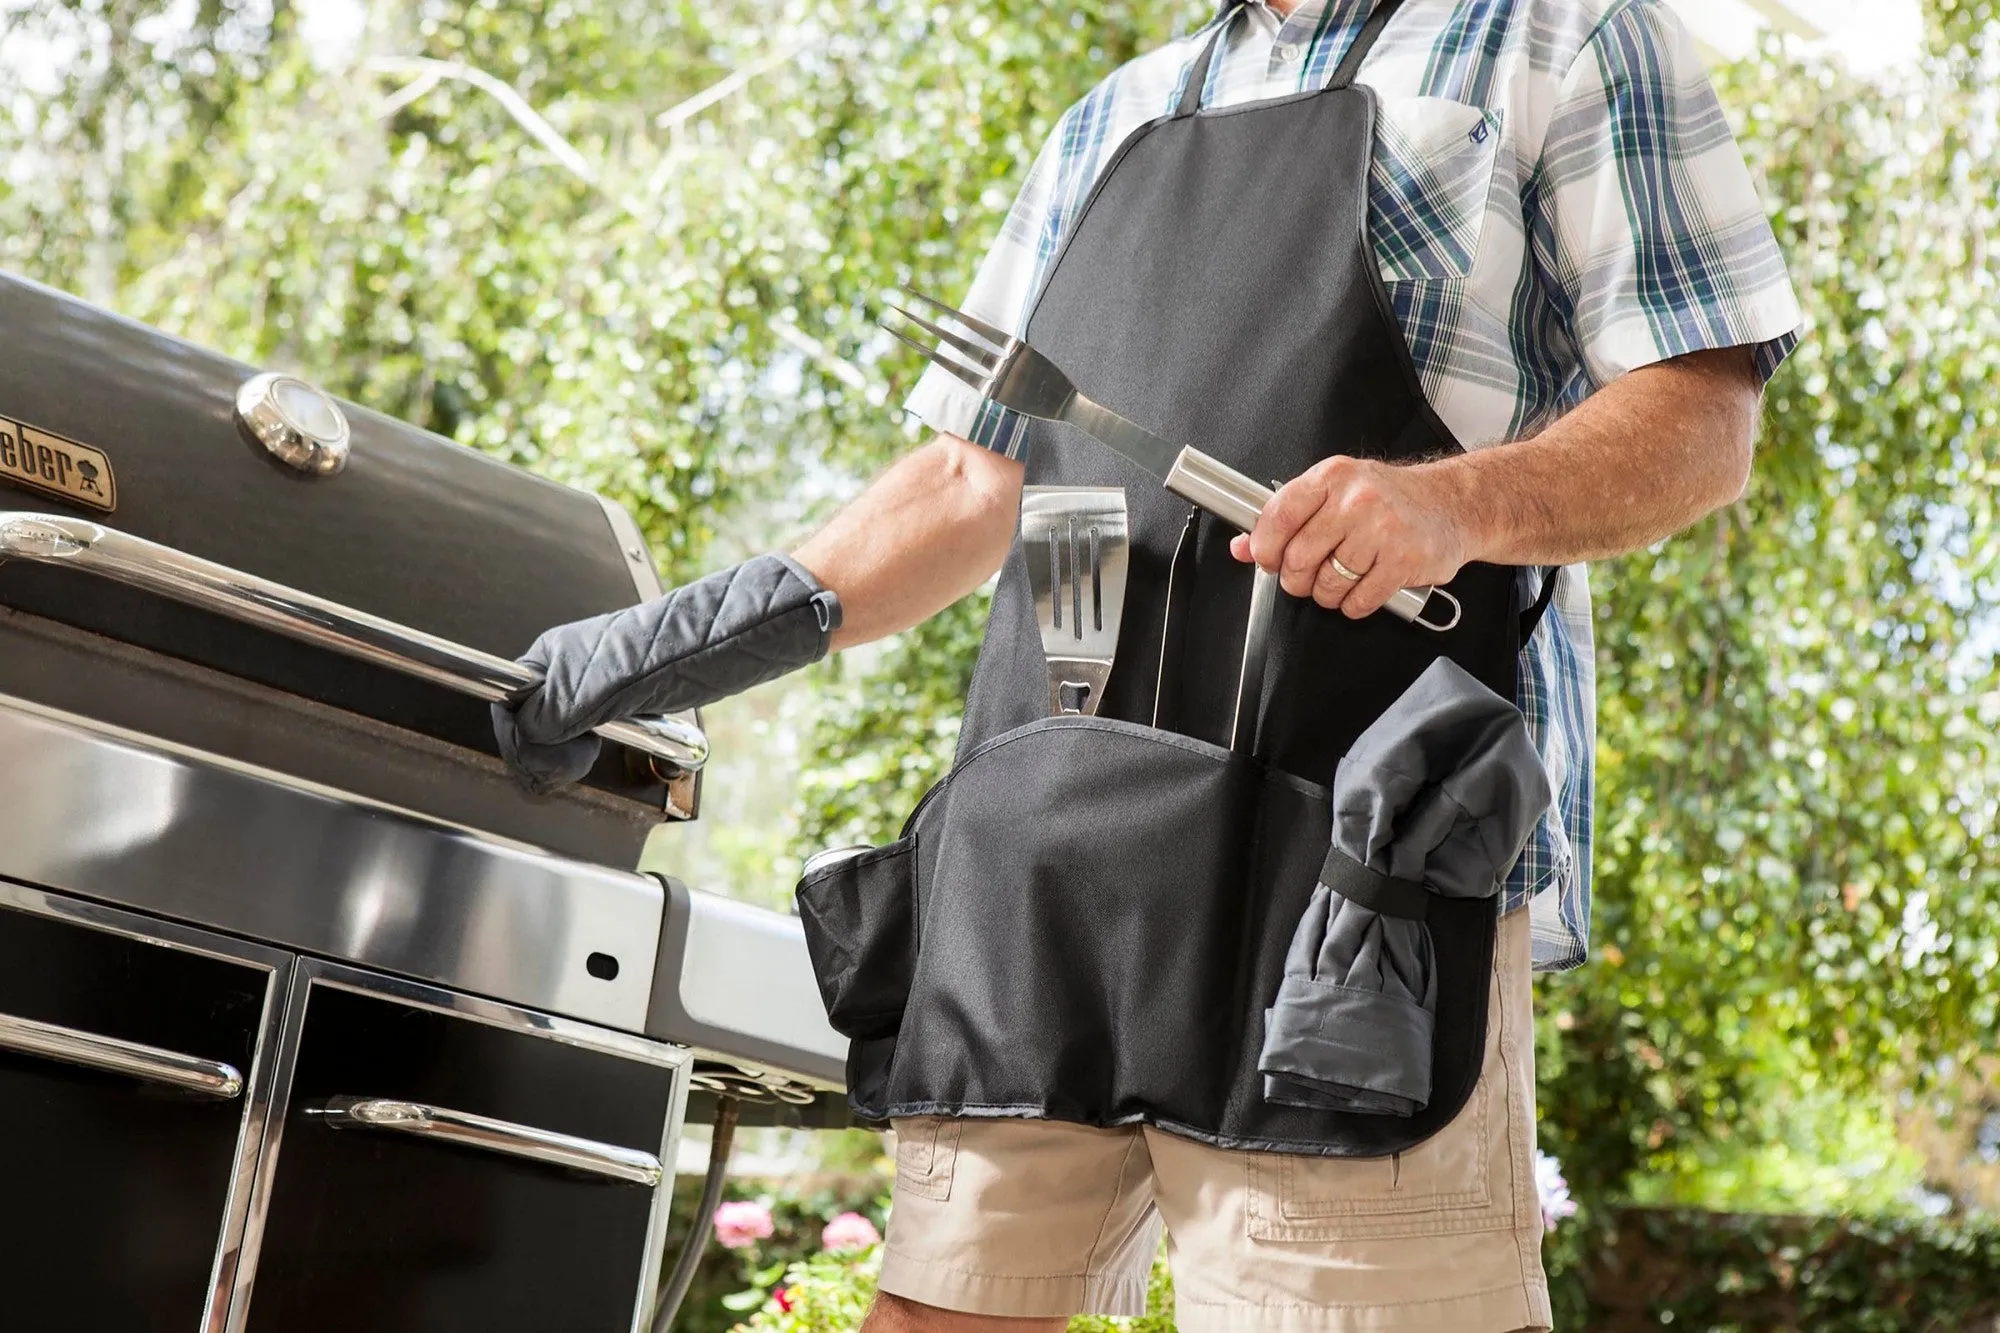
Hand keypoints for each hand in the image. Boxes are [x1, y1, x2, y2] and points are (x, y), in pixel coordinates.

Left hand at [1228, 455, 1475, 618]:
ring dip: (1327, 594)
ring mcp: (1383, 531)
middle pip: (1299, 558)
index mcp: (1333, 477)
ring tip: (1341, 579)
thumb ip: (1288, 517)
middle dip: (1296, 578)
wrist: (1452, 504)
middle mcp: (1357, 500)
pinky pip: (1358, 601)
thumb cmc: (1389, 499)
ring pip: (1327, 585)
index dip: (1265, 547)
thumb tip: (1243, 545)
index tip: (1268, 558)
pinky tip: (1363, 588)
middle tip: (1306, 576)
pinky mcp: (1404, 562)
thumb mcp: (1335, 492)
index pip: (1278, 516)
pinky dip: (1354, 604)